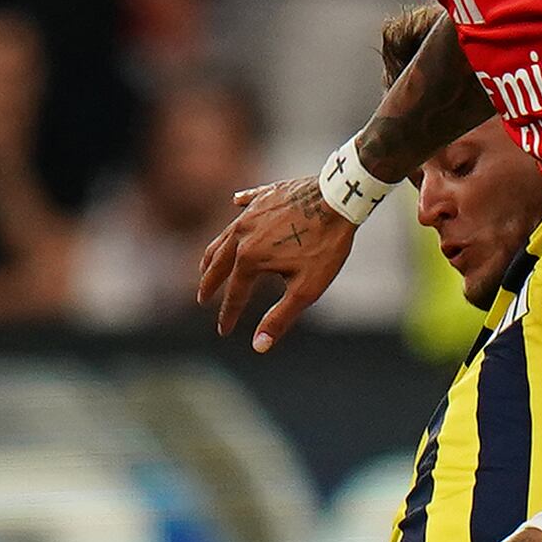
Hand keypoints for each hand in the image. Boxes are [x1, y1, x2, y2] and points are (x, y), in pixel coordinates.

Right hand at [196, 175, 355, 350]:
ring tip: (206, 264)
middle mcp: (242, 234)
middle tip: (202, 298)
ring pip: (225, 235)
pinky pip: (246, 201)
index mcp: (249, 259)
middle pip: (218, 263)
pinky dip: (239, 206)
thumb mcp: (306, 289)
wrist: (338, 197)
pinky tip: (236, 203)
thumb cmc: (325, 245)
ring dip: (214, 253)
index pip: (234, 294)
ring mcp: (251, 212)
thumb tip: (258, 347)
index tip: (224, 332)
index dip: (228, 315)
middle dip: (209, 284)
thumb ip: (280, 318)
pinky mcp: (265, 194)